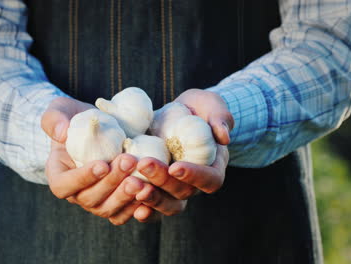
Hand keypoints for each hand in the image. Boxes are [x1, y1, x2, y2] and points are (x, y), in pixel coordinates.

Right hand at [41, 97, 144, 224]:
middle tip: (129, 161)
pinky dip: (138, 206)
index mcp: (59, 175)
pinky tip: (151, 193)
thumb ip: (54, 119)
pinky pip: (125, 213)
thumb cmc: (75, 118)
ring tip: (142, 180)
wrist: (100, 127)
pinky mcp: (116, 203)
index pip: (63, 186)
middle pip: (90, 199)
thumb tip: (61, 133)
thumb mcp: (60, 110)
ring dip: (126, 196)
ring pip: (109, 209)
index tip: (102, 164)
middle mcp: (77, 193)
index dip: (82, 179)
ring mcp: (97, 201)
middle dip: (111, 182)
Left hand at [133, 89, 232, 220]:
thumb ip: (220, 117)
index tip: (175, 167)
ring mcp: (174, 187)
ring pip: (166, 203)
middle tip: (144, 164)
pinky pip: (151, 204)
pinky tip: (127, 201)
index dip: (194, 177)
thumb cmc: (199, 109)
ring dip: (149, 197)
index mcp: (213, 167)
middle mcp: (195, 183)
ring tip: (131, 185)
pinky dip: (140, 207)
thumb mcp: (212, 105)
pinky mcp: (157, 186)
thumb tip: (223, 136)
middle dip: (162, 181)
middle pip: (183, 193)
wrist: (179, 114)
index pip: (210, 180)